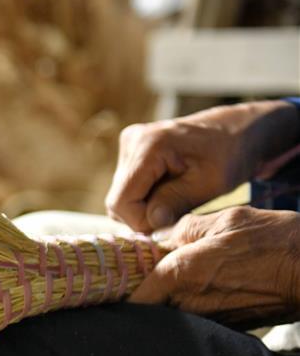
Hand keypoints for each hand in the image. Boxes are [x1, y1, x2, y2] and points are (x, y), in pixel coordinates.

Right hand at [106, 101, 299, 231]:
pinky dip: (145, 198)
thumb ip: (176, 202)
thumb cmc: (230, 154)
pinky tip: (169, 191)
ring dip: (145, 208)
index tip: (169, 224)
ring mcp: (129, 144)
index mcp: (149, 145)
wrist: (237, 131)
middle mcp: (131, 141)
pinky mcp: (131, 151)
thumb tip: (148, 224)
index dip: (140, 221)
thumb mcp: (210, 183)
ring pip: (120, 197)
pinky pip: (127, 188)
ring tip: (176, 199)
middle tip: (176, 213)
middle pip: (118, 200)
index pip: (121, 201)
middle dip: (144, 215)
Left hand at [129, 207, 299, 328]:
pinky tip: (207, 290)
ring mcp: (210, 320)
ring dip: (169, 302)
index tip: (121, 280)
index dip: (123, 290)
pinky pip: (199, 319)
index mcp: (180, 275)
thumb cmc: (275, 240)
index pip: (133, 297)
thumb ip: (185, 229)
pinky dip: (194, 308)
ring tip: (181, 282)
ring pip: (173, 316)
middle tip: (147, 278)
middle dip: (145, 295)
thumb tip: (160, 237)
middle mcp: (189, 304)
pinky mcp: (230, 327)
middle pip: (150, 309)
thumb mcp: (226, 220)